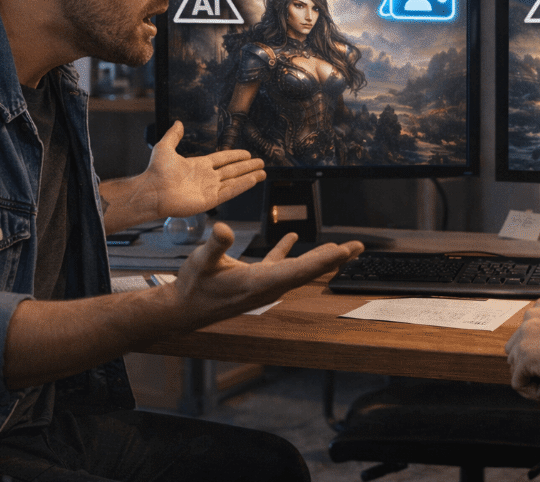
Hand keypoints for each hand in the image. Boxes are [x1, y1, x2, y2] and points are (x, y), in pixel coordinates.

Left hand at [145, 121, 266, 217]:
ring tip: (263, 173)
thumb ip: (174, 136)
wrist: (153, 191)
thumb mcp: (165, 148)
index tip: (247, 154)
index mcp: (199, 165)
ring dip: (249, 176)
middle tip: (261, 163)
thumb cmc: (156, 171)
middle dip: (247, 166)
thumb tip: (179, 123)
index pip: (222, 159)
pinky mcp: (210, 200)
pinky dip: (242, 186)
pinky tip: (253, 180)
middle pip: (232, 170)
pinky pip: (230, 191)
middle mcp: (207, 177)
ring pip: (235, 181)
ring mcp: (209, 189)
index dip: (235, 156)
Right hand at [172, 222, 364, 321]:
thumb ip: (215, 246)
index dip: (322, 260)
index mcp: (259, 282)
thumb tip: (223, 229)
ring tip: (342, 248)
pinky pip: (279, 266)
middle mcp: (268, 286)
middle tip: (357, 247)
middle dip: (334, 259)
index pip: (298, 270)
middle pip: (308, 272)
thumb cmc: (192, 287)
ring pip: (299, 270)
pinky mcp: (255, 281)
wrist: (182, 310)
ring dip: (320, 258)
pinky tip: (294, 238)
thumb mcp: (201, 262)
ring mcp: (264, 285)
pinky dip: (289, 252)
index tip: (343, 252)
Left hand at [506, 298, 539, 407]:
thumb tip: (535, 357)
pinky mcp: (526, 355)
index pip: (524, 337)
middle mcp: (530, 317)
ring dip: (535, 380)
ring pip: (515, 369)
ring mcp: (526, 335)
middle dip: (533, 368)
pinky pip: (518, 384)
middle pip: (514, 352)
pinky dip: (535, 392)